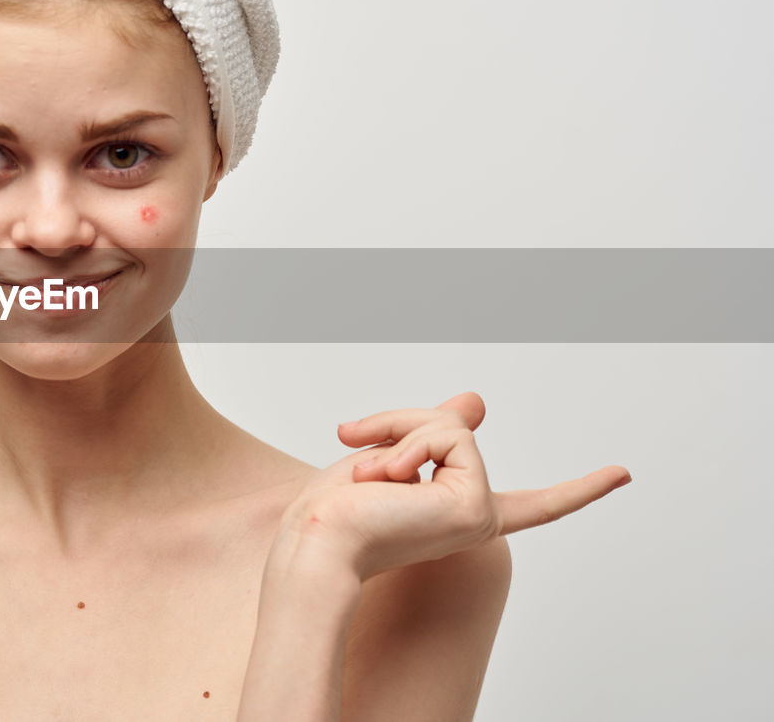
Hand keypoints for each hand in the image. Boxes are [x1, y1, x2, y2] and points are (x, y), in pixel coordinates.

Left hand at [281, 391, 630, 581]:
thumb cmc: (332, 510)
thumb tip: (477, 400)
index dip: (576, 490)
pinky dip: (407, 443)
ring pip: (451, 424)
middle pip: (455, 426)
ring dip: (397, 430)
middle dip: (399, 420)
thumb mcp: (385, 453)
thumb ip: (431, 431)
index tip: (623, 475)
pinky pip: (449, 435)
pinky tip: (386, 480)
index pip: (528, 501)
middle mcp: (474, 517)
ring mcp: (478, 513)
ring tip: (370, 474)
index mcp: (454, 511)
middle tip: (352, 439)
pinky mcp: (475, 507)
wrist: (317, 540)